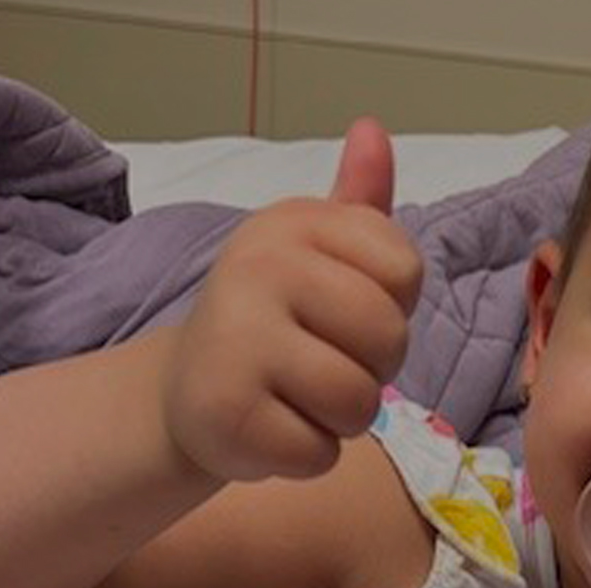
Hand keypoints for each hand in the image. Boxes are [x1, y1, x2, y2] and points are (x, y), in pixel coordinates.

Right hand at [163, 117, 423, 481]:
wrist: (186, 392)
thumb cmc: (271, 321)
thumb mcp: (314, 253)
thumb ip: (358, 202)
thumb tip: (372, 129)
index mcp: (291, 223)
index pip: (405, 272)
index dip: (389, 308)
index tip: (341, 312)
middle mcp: (259, 267)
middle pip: (387, 338)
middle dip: (370, 369)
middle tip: (319, 364)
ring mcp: (238, 338)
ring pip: (358, 402)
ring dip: (340, 418)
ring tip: (296, 397)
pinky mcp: (227, 412)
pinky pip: (320, 452)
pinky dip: (306, 456)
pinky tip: (271, 428)